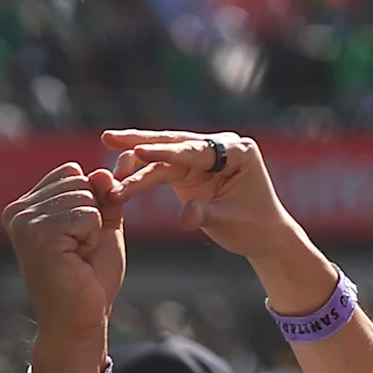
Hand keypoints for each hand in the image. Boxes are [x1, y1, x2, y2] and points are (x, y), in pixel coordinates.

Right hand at [4, 164, 127, 372]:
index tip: (80, 234)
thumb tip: (115, 162)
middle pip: (80, 180)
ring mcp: (24, 221)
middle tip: (79, 248)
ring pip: (85, 196)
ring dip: (93, 228)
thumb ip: (106, 193)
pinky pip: (87, 214)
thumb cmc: (91, 274)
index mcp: (27, 205)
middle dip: (94, 215)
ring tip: (76, 253)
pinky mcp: (37, 234)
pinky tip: (76, 258)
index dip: (93, 202)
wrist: (82, 316)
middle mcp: (18, 210)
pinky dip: (92, 236)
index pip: (73, 171)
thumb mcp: (103, 225)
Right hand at [103, 129, 333, 309]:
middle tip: (108, 137)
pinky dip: (140, 176)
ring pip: (163, 157)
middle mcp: (221, 148)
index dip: (166, 152)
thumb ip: (206, 214)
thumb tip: (186, 219)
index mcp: (239, 152)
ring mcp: (204, 158)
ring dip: (134, 165)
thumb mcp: (231, 222)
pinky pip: (161, 170)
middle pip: (175, 143)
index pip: (196, 150)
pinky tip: (118, 178)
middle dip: (139, 141)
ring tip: (108, 174)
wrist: (264, 235)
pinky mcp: (190, 171)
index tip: (139, 151)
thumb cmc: (255, 227)